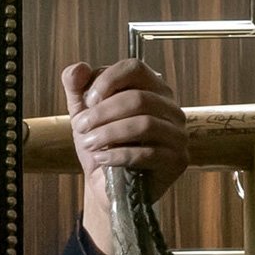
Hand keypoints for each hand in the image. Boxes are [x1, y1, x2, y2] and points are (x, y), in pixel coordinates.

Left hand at [62, 58, 187, 254]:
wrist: (110, 187)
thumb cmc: (103, 146)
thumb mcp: (84, 115)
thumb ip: (77, 89)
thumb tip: (76, 69)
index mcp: (152, 89)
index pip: (135, 67)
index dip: (108, 79)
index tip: (88, 100)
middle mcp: (171, 108)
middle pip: (138, 98)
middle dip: (103, 112)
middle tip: (80, 127)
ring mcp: (178, 134)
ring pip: (144, 124)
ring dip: (109, 133)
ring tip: (89, 143)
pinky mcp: (177, 160)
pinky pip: (148, 153)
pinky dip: (118, 155)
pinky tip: (101, 159)